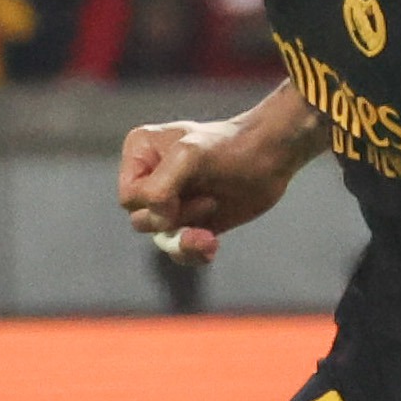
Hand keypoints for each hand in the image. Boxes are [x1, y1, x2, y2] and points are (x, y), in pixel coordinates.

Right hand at [120, 110, 293, 266]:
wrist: (270, 157)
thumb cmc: (229, 147)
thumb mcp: (188, 156)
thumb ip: (159, 187)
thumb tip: (159, 221)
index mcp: (140, 153)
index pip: (129, 198)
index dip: (154, 203)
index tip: (184, 190)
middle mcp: (151, 179)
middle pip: (142, 220)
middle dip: (176, 215)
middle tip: (209, 198)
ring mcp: (172, 202)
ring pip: (161, 238)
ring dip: (187, 236)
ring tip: (213, 220)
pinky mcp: (194, 222)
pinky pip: (180, 250)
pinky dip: (194, 252)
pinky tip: (211, 245)